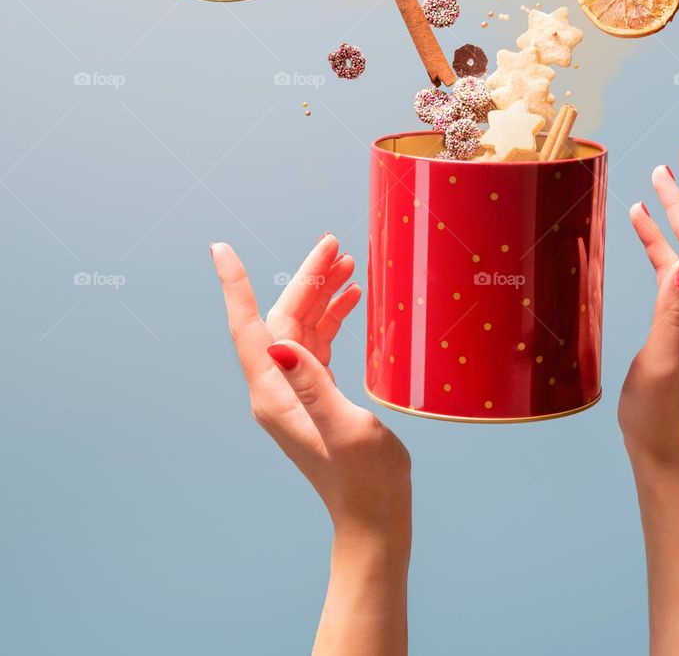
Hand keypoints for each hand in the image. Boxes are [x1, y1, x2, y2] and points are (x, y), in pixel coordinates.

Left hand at [210, 235, 410, 541]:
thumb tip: (280, 344)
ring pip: (300, 327)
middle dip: (306, 278)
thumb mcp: (344, 427)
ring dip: (322, 294)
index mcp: (274, 394)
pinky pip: (317, 343)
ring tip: (349, 263)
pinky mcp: (315, 395)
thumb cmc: (366, 479)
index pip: (248, 327)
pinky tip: (352, 300)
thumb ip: (313, 384)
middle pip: (282, 318)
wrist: (375, 519)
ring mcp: (295, 392)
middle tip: (334, 243)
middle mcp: (276, 389)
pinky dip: (332, 317)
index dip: (235, 285)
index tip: (220, 249)